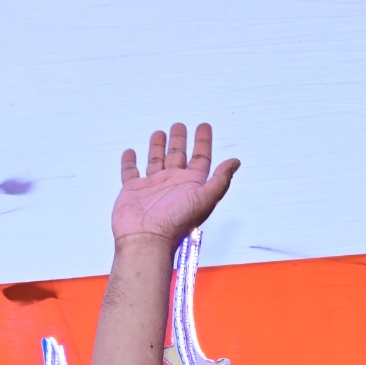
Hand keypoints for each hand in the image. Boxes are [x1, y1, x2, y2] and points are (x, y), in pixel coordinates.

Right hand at [111, 123, 239, 247]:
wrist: (147, 239)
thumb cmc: (176, 223)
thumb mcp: (205, 199)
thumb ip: (220, 180)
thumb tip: (235, 162)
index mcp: (191, 185)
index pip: (200, 158)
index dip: (203, 142)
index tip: (203, 126)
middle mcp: (172, 184)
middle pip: (178, 156)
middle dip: (179, 140)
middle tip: (179, 125)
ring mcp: (152, 187)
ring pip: (156, 160)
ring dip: (158, 147)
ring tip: (159, 133)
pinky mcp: (133, 190)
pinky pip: (130, 172)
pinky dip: (129, 162)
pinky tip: (130, 153)